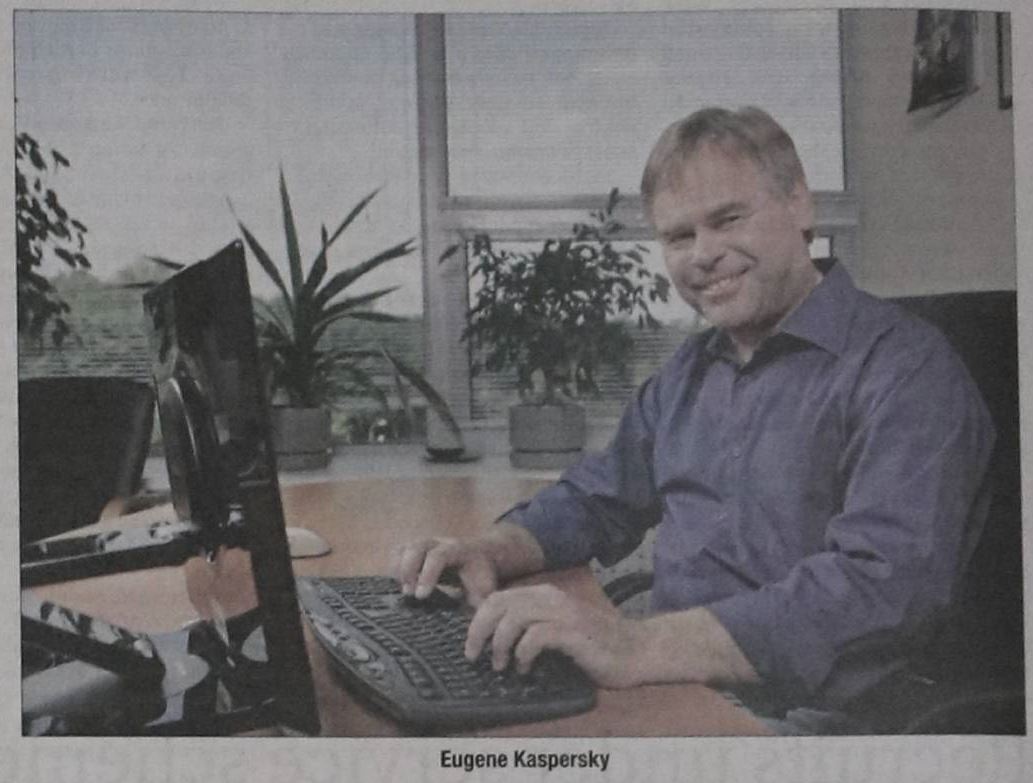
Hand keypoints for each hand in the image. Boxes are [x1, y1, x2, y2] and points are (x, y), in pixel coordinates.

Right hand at [392, 536, 498, 605]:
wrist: (482, 556)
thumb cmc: (482, 577)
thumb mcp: (485, 590)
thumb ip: (481, 605)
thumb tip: (473, 627)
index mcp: (459, 550)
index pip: (439, 556)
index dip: (427, 574)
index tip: (421, 596)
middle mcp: (441, 543)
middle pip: (418, 547)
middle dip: (409, 569)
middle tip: (408, 594)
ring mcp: (428, 544)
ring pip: (407, 548)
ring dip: (400, 568)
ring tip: (403, 591)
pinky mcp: (418, 550)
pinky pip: (400, 551)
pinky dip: (395, 566)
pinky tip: (398, 585)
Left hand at [464, 584, 645, 688]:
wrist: (636, 650)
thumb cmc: (595, 646)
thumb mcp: (557, 629)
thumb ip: (531, 626)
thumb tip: (494, 638)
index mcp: (544, 595)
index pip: (497, 597)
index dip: (477, 620)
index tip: (471, 645)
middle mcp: (551, 598)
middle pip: (498, 604)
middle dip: (478, 630)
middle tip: (473, 656)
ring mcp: (563, 613)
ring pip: (513, 617)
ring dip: (499, 644)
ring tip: (500, 665)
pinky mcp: (574, 632)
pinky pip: (536, 636)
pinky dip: (523, 654)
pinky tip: (525, 668)